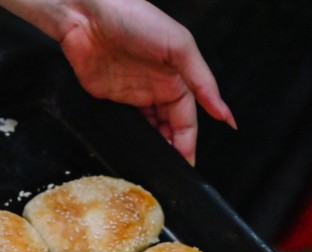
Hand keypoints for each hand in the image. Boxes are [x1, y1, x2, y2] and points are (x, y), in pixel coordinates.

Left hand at [0, 0, 235, 163]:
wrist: (87, 17)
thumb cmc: (135, 18)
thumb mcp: (179, 46)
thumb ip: (202, 82)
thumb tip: (224, 113)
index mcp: (178, 77)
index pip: (188, 120)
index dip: (189, 144)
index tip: (188, 167)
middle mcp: (157, 88)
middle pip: (170, 129)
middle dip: (172, 151)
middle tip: (168, 174)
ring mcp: (133, 95)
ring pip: (149, 131)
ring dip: (153, 148)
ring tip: (152, 168)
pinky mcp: (109, 98)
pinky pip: (124, 124)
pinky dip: (131, 139)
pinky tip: (132, 151)